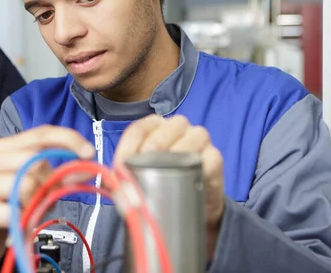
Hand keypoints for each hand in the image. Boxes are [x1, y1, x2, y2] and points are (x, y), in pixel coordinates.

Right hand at [0, 125, 94, 271]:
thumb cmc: (7, 207)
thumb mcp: (36, 187)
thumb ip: (58, 175)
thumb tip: (86, 168)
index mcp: (2, 147)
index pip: (39, 133)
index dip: (67, 139)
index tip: (89, 152)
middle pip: (34, 159)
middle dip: (51, 181)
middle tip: (48, 198)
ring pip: (25, 184)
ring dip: (36, 202)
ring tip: (29, 212)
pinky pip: (12, 212)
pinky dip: (24, 221)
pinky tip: (19, 224)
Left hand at [114, 114, 224, 259]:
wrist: (187, 203)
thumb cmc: (158, 183)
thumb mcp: (137, 176)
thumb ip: (124, 173)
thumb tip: (115, 179)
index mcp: (154, 127)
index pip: (139, 128)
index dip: (129, 145)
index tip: (120, 165)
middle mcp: (178, 127)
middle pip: (168, 127)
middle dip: (155, 145)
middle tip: (145, 166)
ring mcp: (199, 141)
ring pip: (195, 135)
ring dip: (180, 152)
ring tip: (168, 170)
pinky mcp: (215, 159)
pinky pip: (211, 156)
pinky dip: (201, 166)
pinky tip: (191, 177)